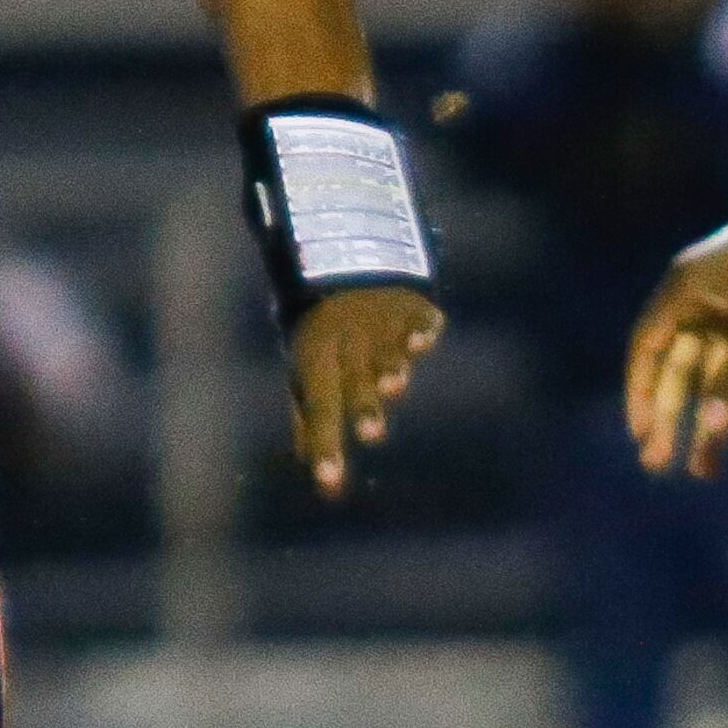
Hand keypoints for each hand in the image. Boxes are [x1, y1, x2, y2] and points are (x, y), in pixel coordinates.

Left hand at [288, 284, 442, 498]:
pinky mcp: (411, 303)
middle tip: (371, 433)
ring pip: (387, 351)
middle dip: (364, 406)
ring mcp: (381, 321)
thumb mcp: (306, 358)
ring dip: (390, 367)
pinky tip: (424, 338)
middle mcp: (349, 343)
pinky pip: (419, 319)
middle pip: (356, 381)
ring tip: (395, 384)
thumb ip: (307, 407)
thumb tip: (303, 458)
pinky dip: (421, 328)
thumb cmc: (322, 320)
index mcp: (316, 356)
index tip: (330, 481)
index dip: (324, 443)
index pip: (318, 405)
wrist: (345, 246)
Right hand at [626, 189, 727, 478]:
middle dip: (674, 419)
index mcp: (688, 289)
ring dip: (716, 423)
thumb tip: (711, 431)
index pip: (648, 349)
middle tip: (661, 468)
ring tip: (709, 474)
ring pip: (721, 379)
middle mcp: (708, 302)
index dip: (642, 395)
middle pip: (681, 370)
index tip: (642, 438)